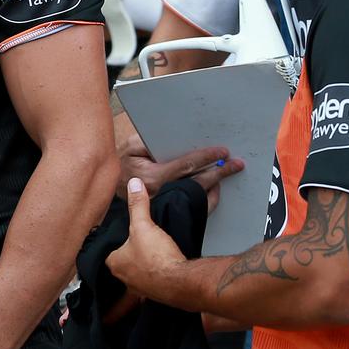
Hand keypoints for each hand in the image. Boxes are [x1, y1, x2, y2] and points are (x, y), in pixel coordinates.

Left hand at [105, 177, 186, 302]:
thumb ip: (138, 205)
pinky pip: (153, 281)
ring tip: (151, 252)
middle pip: (123, 262)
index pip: (107, 251)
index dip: (113, 241)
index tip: (120, 234)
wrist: (181, 282)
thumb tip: (134, 184)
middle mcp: (125, 279)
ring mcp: (141, 289)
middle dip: (130, 253)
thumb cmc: (157, 258)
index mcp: (115, 264)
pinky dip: (157, 273)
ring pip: (138, 273)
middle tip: (138, 241)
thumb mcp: (144, 225)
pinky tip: (164, 265)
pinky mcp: (157, 293)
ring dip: (144, 264)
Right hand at [114, 113, 242, 204]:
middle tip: (235, 164)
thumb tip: (174, 139)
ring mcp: (167, 203)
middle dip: (219, 172)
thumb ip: (151, 141)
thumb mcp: (131, 145)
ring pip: (198, 196)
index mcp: (154, 176)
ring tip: (228, 174)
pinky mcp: (170, 209)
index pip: (187, 164)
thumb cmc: (124, 164)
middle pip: (198, 181)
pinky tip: (215, 189)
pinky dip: (207, 199)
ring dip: (216, 185)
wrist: (113, 187)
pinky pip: (194, 207)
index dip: (207, 157)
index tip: (222, 152)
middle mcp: (163, 193)